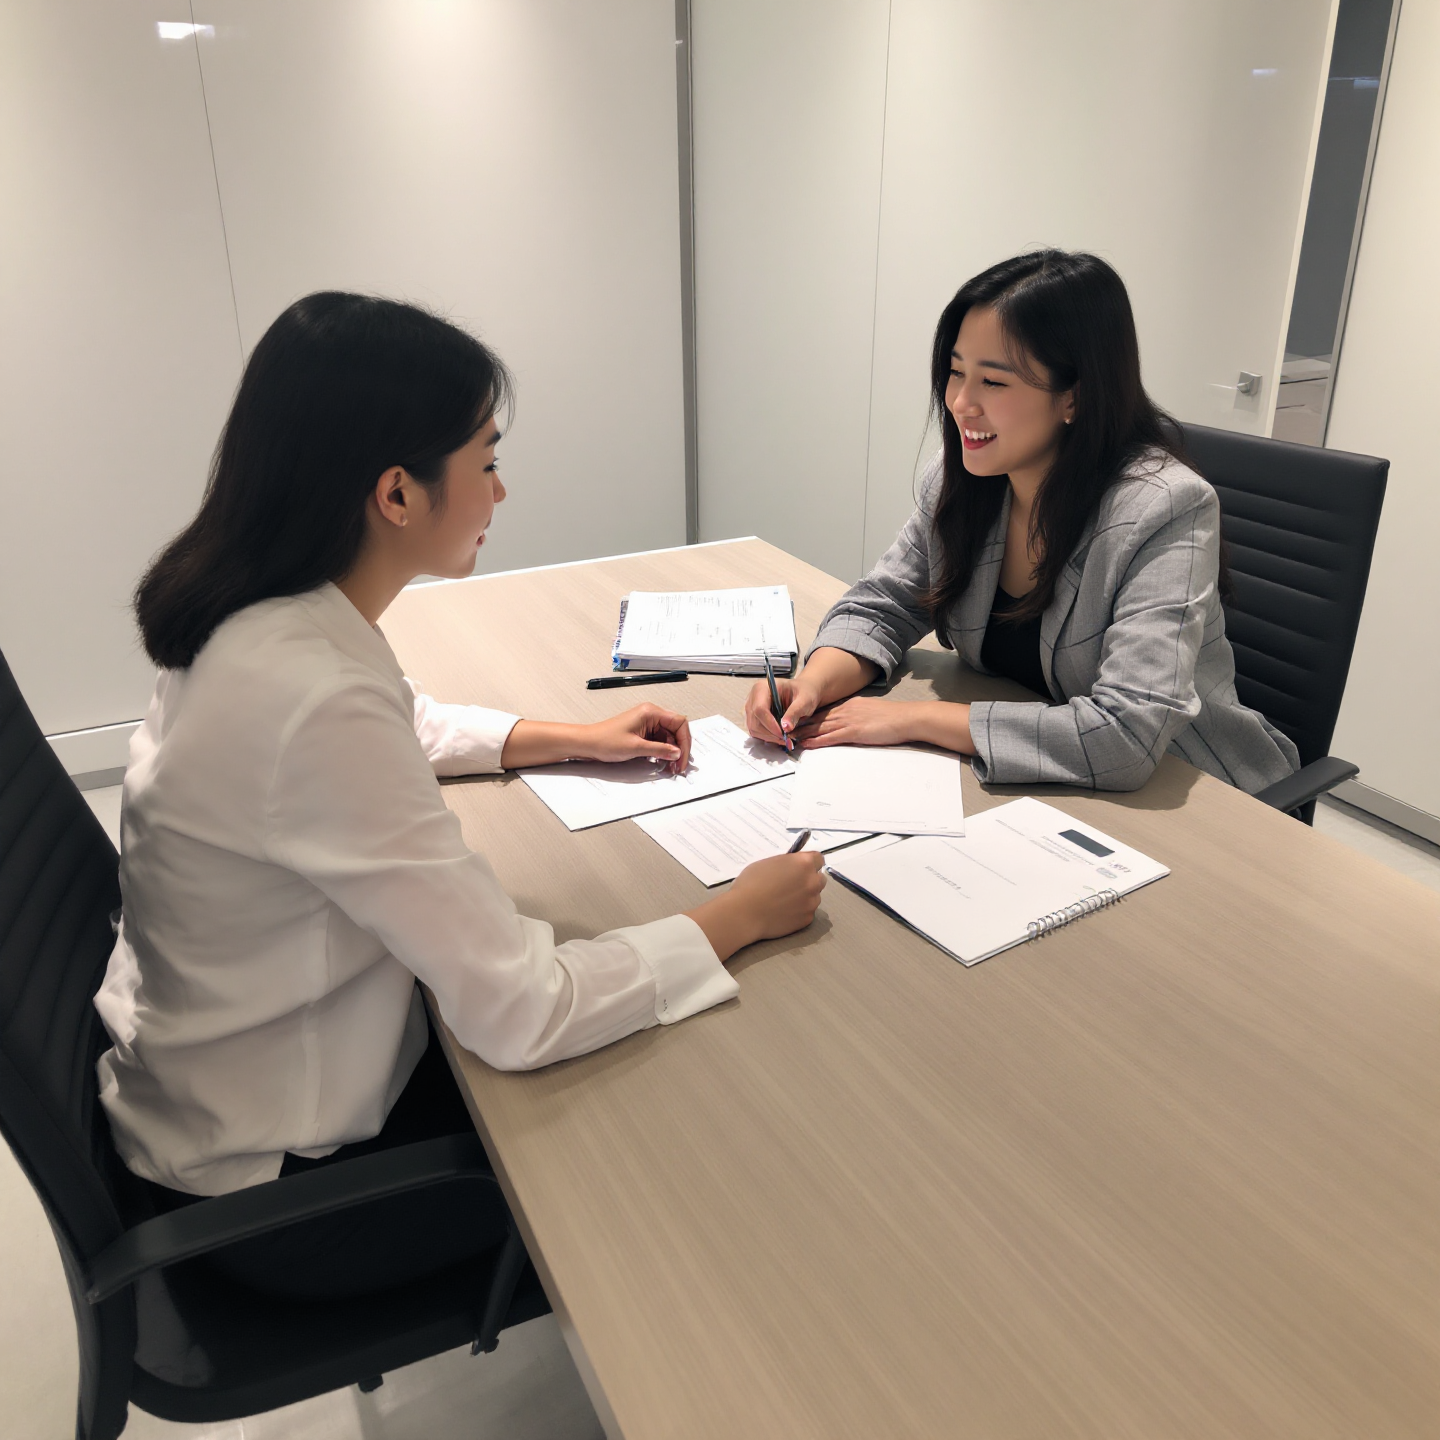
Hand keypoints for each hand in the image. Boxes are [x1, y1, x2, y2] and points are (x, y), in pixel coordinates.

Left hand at [579, 704, 691, 773]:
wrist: (588, 743)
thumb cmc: (604, 740)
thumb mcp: (635, 748)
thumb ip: (659, 750)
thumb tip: (677, 753)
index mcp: (650, 712)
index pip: (679, 723)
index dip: (685, 741)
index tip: (683, 757)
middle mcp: (650, 715)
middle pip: (676, 730)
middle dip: (679, 748)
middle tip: (679, 765)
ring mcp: (646, 723)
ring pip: (668, 737)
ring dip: (671, 752)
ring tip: (671, 767)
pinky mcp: (642, 732)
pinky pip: (659, 741)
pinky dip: (662, 752)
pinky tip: (662, 762)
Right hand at [685, 851, 826, 960]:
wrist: (745, 912)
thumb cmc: (751, 884)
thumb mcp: (768, 863)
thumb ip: (786, 864)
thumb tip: (792, 868)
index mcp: (803, 864)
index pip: (818, 858)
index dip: (809, 862)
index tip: (801, 866)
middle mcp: (812, 882)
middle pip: (820, 878)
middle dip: (809, 879)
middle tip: (793, 884)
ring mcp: (812, 902)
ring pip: (815, 896)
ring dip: (805, 896)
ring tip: (785, 900)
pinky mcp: (807, 919)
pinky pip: (807, 911)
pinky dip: (799, 911)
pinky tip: (783, 911)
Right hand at [743, 675, 822, 748]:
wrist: (802, 693)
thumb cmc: (804, 693)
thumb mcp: (804, 700)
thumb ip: (795, 712)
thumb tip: (786, 728)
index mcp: (763, 687)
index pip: (760, 709)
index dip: (770, 724)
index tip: (783, 734)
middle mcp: (753, 698)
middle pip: (755, 721)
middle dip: (770, 733)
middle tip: (787, 739)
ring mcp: (751, 708)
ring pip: (754, 728)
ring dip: (769, 737)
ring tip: (785, 738)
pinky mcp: (753, 718)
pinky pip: (756, 731)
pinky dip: (767, 737)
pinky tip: (780, 736)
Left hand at [792, 696, 921, 748]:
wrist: (906, 718)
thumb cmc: (892, 718)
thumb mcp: (870, 712)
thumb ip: (856, 716)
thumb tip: (847, 724)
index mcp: (849, 705)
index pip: (824, 711)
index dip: (808, 717)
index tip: (795, 722)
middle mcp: (845, 711)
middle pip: (817, 719)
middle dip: (800, 725)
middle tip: (784, 731)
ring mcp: (849, 721)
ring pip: (820, 727)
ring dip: (803, 733)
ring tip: (789, 739)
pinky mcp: (854, 731)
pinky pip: (831, 737)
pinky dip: (817, 741)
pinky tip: (806, 744)